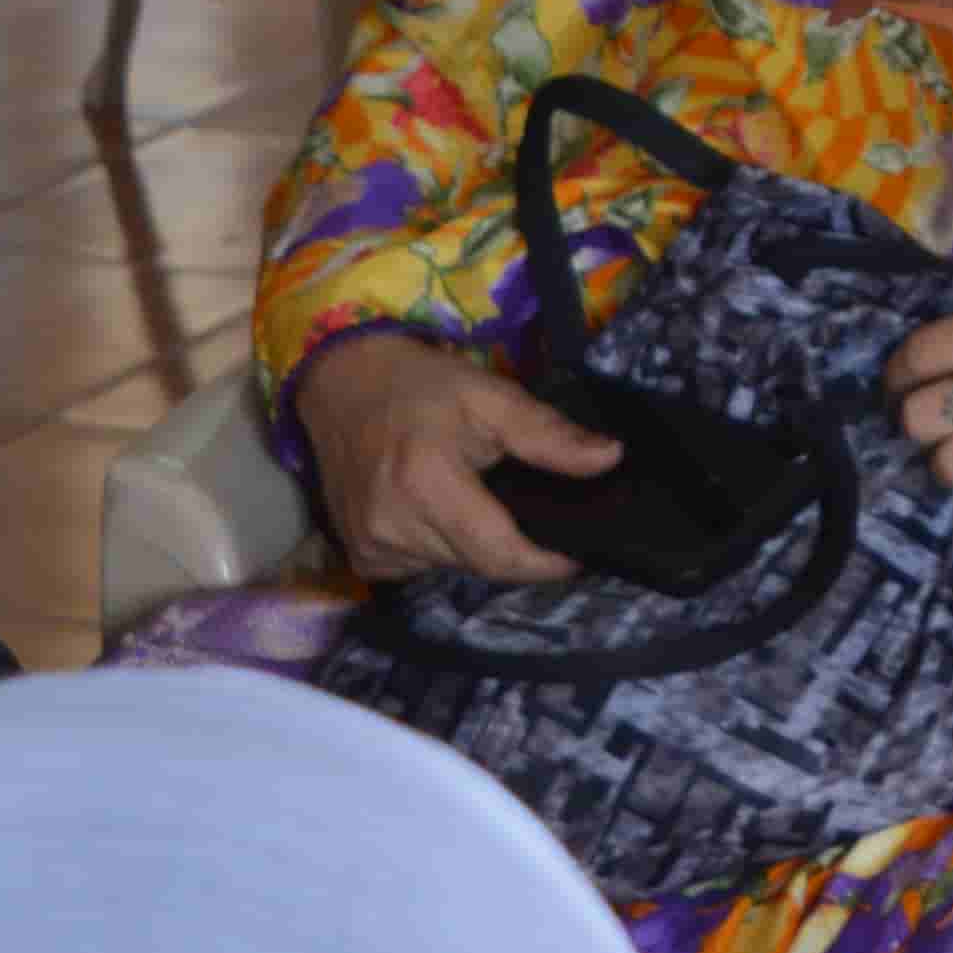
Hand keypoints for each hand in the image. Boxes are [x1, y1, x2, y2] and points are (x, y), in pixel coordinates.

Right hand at [291, 332, 622, 585]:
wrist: (341, 384)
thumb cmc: (421, 385)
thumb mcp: (490, 396)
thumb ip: (549, 435)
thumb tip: (611, 459)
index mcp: (426, 484)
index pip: (499, 552)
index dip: (544, 562)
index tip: (579, 553)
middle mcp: (392, 527)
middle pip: (479, 563)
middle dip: (513, 545)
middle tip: (530, 509)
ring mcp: (371, 548)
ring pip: (452, 567)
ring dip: (476, 544)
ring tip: (483, 501)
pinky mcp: (360, 557)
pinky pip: (421, 568)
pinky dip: (442, 547)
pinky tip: (442, 511)